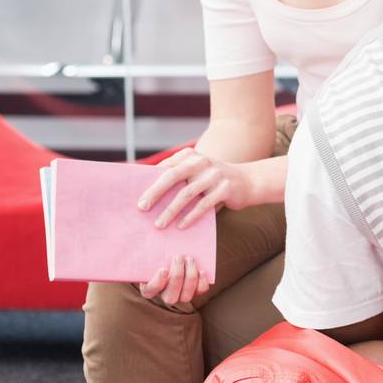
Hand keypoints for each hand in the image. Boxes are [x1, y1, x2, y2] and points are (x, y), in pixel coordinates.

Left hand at [138, 147, 254, 230]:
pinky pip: (204, 205)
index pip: (165, 168)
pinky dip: (190, 216)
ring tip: (158, 224)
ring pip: (186, 193)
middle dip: (154, 193)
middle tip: (141, 208)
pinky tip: (181, 226)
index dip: (149, 182)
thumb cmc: (214, 180)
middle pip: (172, 176)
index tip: (134, 197)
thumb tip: (147, 195)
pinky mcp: (225, 189)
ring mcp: (214, 174)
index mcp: (191, 156)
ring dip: (170, 211)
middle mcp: (202, 162)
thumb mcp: (196, 173)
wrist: (248, 181)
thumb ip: (177, 177)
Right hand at [138, 254, 211, 306]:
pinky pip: (200, 292)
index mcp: (149, 289)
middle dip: (177, 276)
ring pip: (186, 297)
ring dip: (190, 277)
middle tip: (179, 257)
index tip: (164, 269)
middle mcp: (164, 296)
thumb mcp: (149, 255)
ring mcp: (180, 296)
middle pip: (170, 297)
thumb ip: (146, 252)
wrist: (171, 258)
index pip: (151, 290)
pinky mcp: (194, 292)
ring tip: (190, 259)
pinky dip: (202, 282)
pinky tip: (202, 270)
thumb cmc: (157, 256)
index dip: (158, 282)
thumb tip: (148, 235)